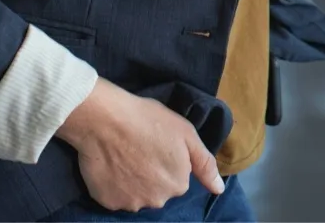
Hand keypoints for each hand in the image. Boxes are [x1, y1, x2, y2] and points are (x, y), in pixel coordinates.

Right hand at [57, 78, 224, 212]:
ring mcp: (131, 203)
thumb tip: (219, 189)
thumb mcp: (186, 133)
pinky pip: (116, 196)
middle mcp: (157, 201)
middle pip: (159, 189)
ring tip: (125, 155)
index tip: (157, 143)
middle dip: (153, 173)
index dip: (168, 159)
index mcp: (178, 184)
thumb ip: (205, 164)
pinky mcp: (108, 203)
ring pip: (138, 194)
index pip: (178, 177)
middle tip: (141, 149)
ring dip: (134, 181)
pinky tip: (112, 164)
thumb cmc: (149, 120)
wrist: (105, 120)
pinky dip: (114, 185)